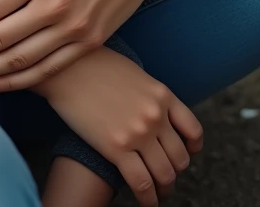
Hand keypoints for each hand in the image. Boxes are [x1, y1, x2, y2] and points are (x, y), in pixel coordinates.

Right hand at [37, 48, 202, 206]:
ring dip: (164, 188)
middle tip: (165, 177)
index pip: (193, 131)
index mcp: (162, 94)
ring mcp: (138, 132)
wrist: (67, 68)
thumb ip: (150, 96)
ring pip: (165, 175)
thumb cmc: (95, 66)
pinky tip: (146, 201)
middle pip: (180, 158)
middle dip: (174, 172)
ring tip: (156, 193)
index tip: (185, 155)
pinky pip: (142, 183)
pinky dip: (148, 199)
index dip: (192, 149)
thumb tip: (157, 116)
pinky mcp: (117, 148)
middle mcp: (155, 115)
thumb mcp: (134, 74)